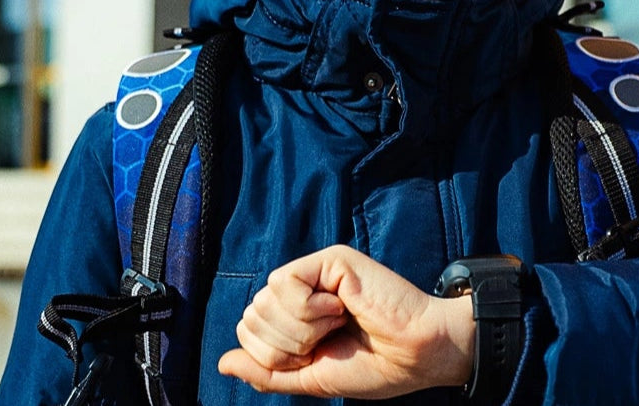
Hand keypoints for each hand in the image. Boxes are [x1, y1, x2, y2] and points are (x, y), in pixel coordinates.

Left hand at [217, 245, 474, 398]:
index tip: (316, 356)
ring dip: (301, 329)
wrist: (417, 356)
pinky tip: (340, 307)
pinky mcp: (328, 260)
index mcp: (294, 316)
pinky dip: (309, 309)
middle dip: (288, 344)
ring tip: (338, 323)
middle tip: (328, 340)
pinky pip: (285, 284)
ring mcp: (313, 272)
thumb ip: (266, 371)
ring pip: (265, 301)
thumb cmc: (374, 366)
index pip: (248, 330)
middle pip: (252, 316)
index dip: (275, 356)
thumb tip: (222, 362)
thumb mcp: (311, 378)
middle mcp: (300, 289)